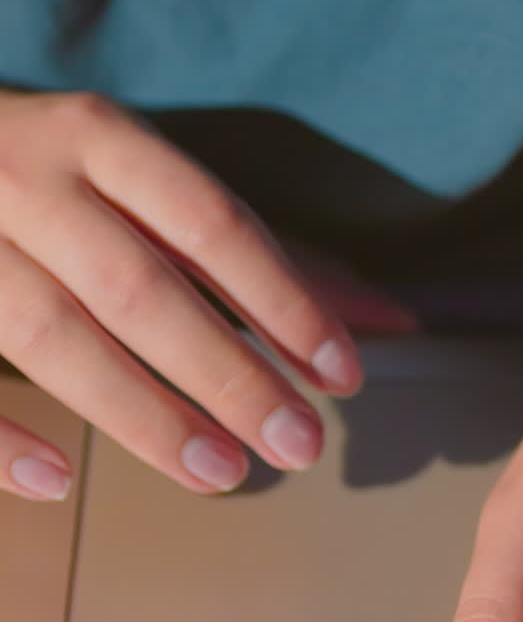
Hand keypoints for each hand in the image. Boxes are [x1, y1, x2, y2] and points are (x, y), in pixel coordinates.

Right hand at [0, 89, 363, 499]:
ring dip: (143, 414)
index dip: (282, 303)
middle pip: (140, 288)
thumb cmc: (49, 173)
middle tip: (297, 444)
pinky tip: (59, 482)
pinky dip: (0, 438)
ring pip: (52, 335)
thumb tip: (385, 318)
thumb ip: (248, 252)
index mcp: (96, 138)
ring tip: (220, 473)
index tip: (340, 376)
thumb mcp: (142, 181)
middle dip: (228, 373)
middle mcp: (26, 178)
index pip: (210, 223)